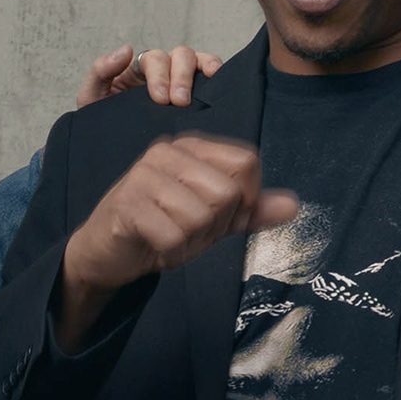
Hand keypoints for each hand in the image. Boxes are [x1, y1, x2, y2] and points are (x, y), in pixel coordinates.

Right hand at [55, 135, 297, 351]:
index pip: (247, 163)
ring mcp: (144, 175)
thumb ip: (251, 210)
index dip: (244, 200)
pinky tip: (156, 245)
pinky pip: (174, 236)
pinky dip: (171, 252)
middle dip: (216, 225)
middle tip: (190, 230)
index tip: (218, 214)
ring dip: (191, 241)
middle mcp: (167, 151)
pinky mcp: (126, 205)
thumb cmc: (161, 227)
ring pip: (201, 216)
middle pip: (227, 192)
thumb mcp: (214, 219)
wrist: (107, 252)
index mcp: (192, 147)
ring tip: (171, 236)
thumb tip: (293, 206)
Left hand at [77, 45, 223, 108]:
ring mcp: (181, 80)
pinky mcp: (195, 96)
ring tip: (198, 97)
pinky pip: (210, 75)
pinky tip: (218, 84)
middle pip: (179, 56)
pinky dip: (216, 72)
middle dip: (180, 77)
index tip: (159, 99)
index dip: (160, 75)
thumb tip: (126, 49)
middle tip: (178, 101)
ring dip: (199, 75)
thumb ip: (101, 71)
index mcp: (138, 69)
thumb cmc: (104, 120)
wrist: (113, 148)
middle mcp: (163, 70)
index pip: (154, 59)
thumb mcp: (92, 96)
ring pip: (196, 60)